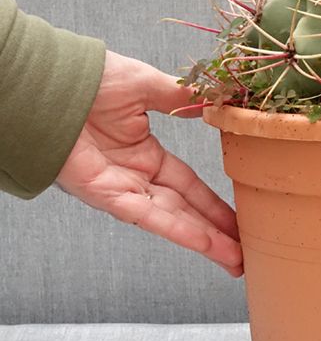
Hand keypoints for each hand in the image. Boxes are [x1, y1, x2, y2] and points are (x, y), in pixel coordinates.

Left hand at [57, 51, 242, 276]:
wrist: (53, 83)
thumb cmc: (90, 79)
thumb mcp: (149, 85)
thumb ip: (183, 98)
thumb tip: (216, 100)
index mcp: (144, 152)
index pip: (189, 185)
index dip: (215, 203)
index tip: (240, 217)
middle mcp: (135, 177)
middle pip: (185, 210)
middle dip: (216, 232)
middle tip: (246, 251)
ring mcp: (120, 188)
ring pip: (172, 220)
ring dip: (205, 241)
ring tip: (235, 260)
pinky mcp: (105, 194)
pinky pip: (149, 217)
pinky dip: (178, 230)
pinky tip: (205, 243)